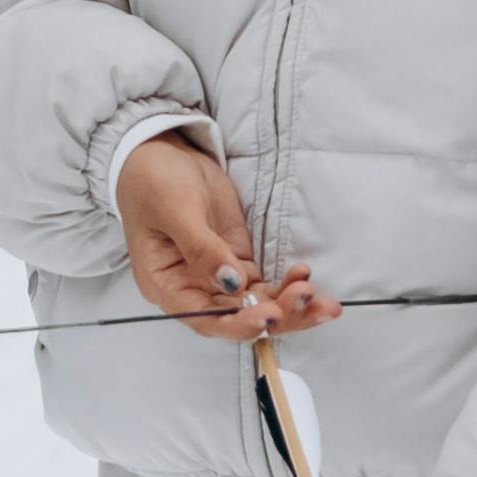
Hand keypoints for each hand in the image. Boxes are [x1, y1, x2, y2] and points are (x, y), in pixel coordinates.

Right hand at [113, 130, 332, 344]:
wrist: (161, 152)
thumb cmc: (153, 182)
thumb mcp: (175, 209)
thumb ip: (203, 249)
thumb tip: (233, 283)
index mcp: (167, 286)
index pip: (205, 319)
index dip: (238, 323)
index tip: (270, 316)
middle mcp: (194, 289)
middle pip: (238, 316)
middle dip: (277, 314)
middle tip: (309, 300)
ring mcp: (219, 276)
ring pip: (257, 303)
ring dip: (290, 304)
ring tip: (323, 301)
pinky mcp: (238, 260)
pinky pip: (266, 283)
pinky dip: (287, 284)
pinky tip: (305, 276)